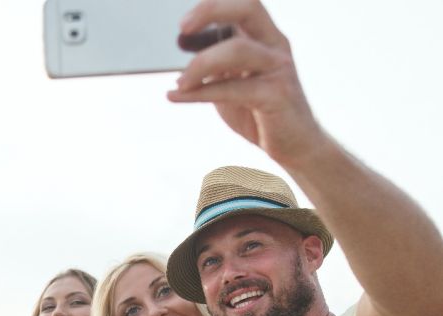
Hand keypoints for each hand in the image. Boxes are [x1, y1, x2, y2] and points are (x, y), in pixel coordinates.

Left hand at [168, 0, 328, 166]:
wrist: (295, 146)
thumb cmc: (259, 112)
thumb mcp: (230, 82)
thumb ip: (211, 66)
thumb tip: (175, 55)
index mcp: (263, 37)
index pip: (243, 5)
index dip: (212, 6)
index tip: (183, 22)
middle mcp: (274, 46)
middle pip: (248, 9)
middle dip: (212, 11)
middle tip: (183, 28)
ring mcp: (278, 69)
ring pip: (238, 50)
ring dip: (201, 64)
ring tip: (180, 81)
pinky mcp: (276, 96)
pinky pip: (233, 89)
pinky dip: (200, 92)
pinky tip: (176, 95)